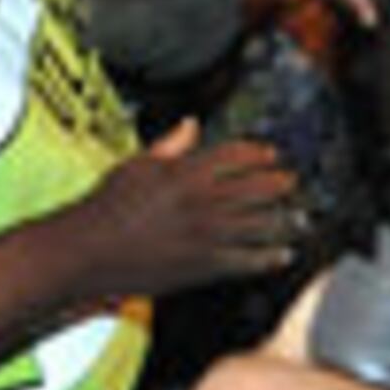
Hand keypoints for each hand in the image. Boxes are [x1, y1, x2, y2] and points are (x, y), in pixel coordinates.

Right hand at [74, 121, 303, 297]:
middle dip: (279, 184)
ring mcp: (205, 234)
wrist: (90, 251)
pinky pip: (246, 260)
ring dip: (284, 221)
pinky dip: (268, 257)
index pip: (236, 155)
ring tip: (300, 219)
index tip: (272, 155)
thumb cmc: (106, 207)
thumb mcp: (136, 166)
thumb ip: (170, 146)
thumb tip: (191, 123)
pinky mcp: (203, 265)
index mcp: (185, 171)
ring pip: (259, 224)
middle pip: (256, 188)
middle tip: (292, 183)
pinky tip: (283, 255)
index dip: (259, 153)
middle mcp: (202, 200)